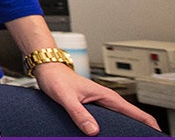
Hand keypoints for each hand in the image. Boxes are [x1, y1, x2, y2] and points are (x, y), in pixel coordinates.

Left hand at [33, 62, 160, 135]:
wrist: (48, 71)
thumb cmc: (57, 79)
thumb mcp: (66, 97)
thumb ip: (78, 113)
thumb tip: (93, 130)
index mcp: (107, 96)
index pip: (137, 113)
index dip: (150, 126)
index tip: (155, 136)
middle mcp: (107, 100)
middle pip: (132, 119)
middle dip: (140, 131)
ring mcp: (101, 104)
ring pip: (120, 120)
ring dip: (125, 130)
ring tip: (128, 139)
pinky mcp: (94, 108)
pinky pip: (108, 120)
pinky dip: (112, 129)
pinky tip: (107, 136)